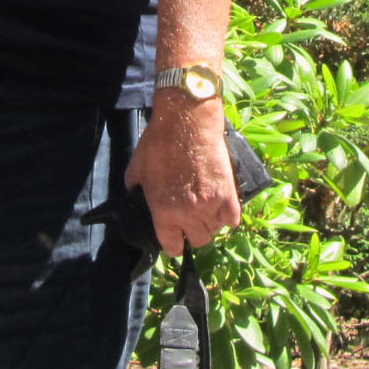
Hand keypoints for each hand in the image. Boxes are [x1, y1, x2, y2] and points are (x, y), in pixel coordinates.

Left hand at [125, 93, 242, 254]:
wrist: (187, 122)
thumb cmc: (159, 142)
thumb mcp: (137, 169)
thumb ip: (136, 189)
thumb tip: (135, 196)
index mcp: (163, 211)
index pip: (172, 247)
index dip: (173, 244)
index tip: (175, 239)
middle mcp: (188, 213)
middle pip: (198, 241)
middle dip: (193, 233)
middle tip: (191, 221)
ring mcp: (210, 204)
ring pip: (216, 231)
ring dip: (210, 223)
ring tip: (206, 210)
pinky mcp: (227, 193)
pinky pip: (232, 219)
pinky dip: (228, 216)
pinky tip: (221, 207)